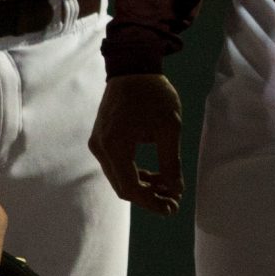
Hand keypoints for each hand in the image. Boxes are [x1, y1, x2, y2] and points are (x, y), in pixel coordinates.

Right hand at [89, 74, 185, 213]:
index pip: (131, 189)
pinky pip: (116, 166)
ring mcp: (98, 144)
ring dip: (143, 186)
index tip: (172, 208)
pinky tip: (155, 175)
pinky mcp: (101, 139)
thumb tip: (176, 191)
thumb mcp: (169, 129)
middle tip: (173, 201)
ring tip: (168, 187)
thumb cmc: (153, 94)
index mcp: (115, 146)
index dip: (152, 203)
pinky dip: (134, 173)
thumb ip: (172, 163)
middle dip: (149, 197)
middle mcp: (100, 148)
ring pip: (119, 178)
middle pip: (123, 187)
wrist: (132, 66)